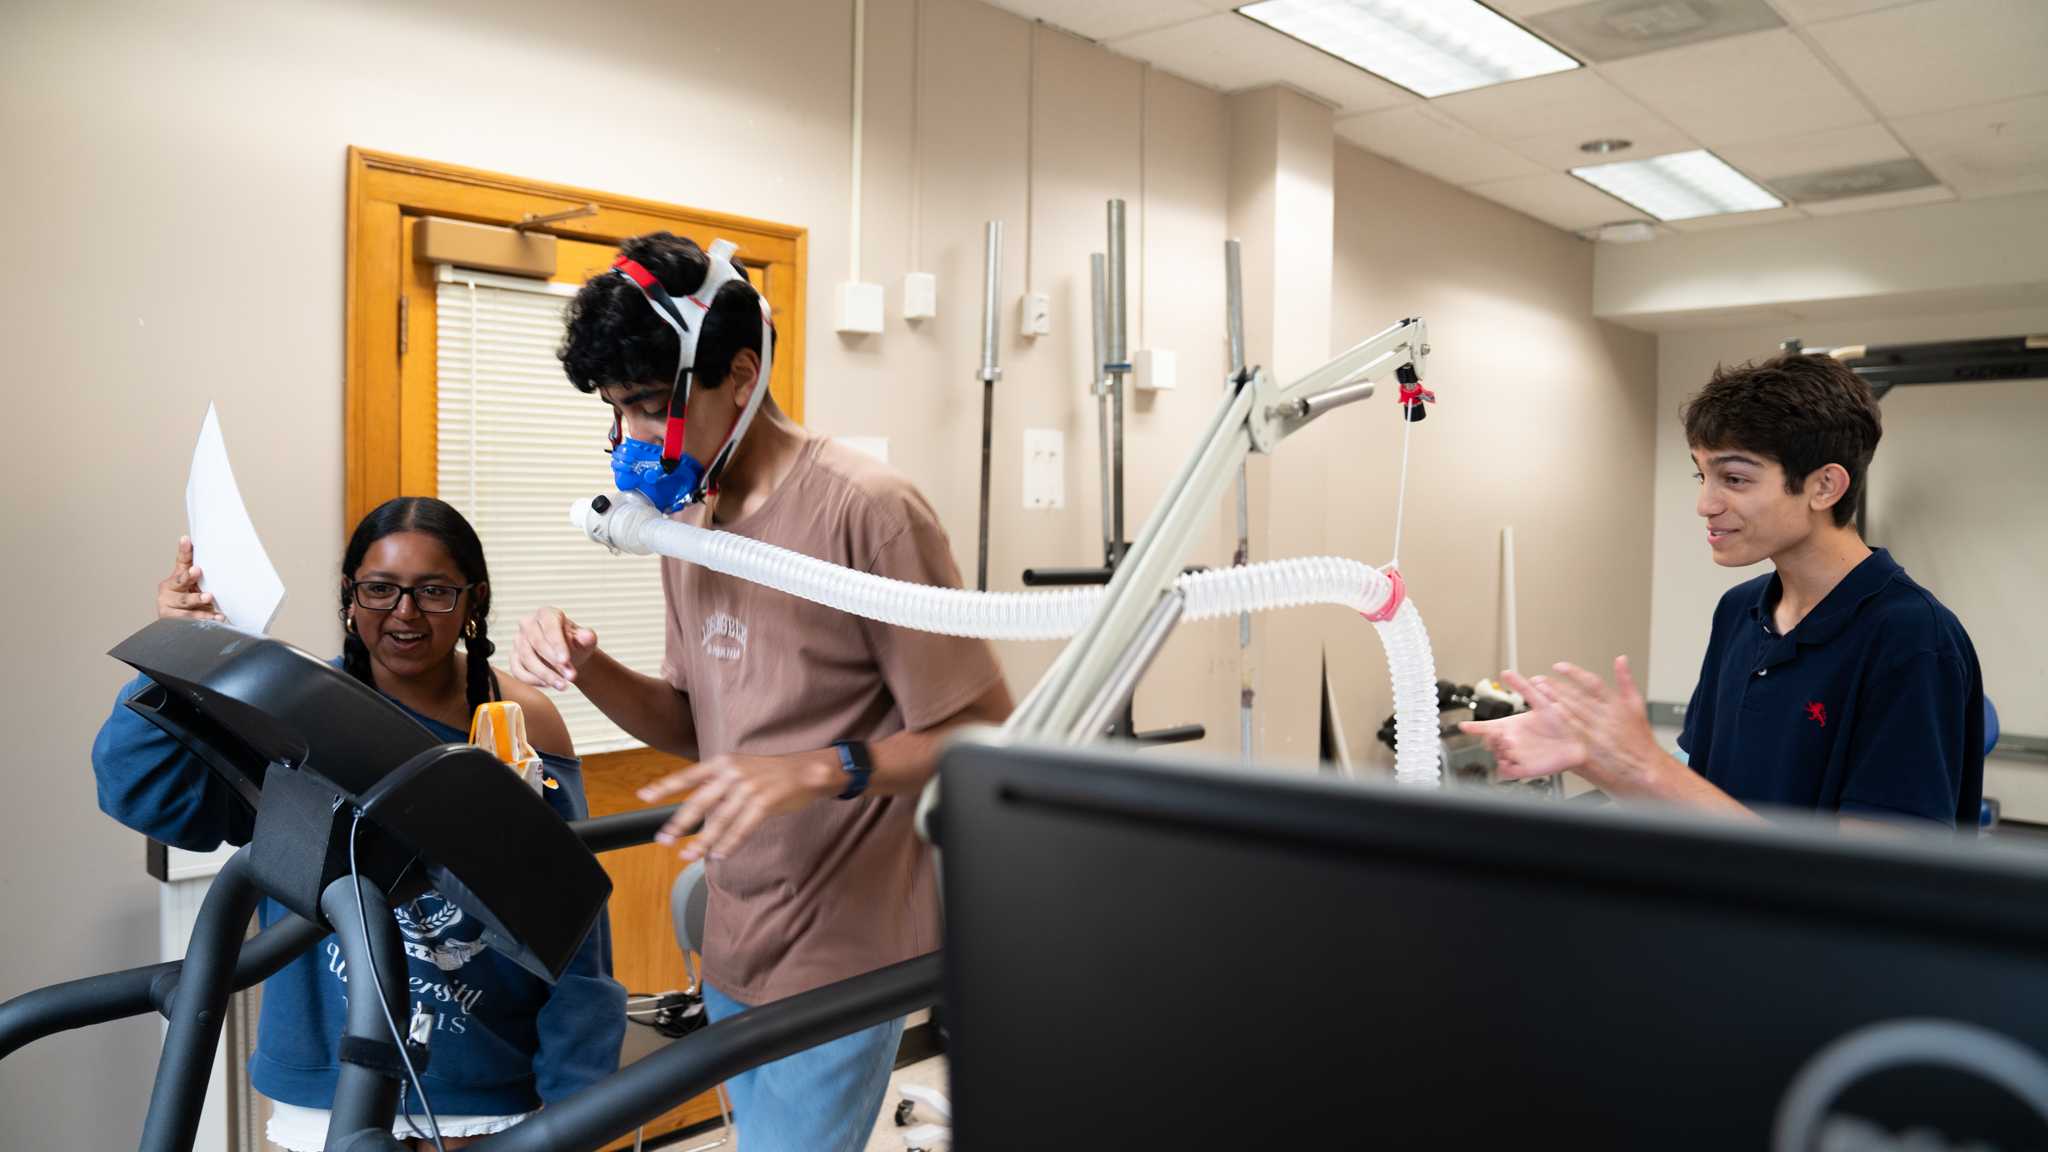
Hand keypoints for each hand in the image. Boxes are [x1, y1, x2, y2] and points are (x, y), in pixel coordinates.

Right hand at [158, 537, 223, 620]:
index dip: (184, 550)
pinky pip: (189, 617)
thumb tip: (228, 559)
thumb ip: (207, 576)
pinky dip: (205, 617)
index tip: (186, 539)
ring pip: (185, 601)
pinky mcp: (167, 616)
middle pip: (180, 580)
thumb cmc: (196, 599)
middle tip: (198, 570)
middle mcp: (169, 586)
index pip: (182, 560)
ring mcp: (166, 602)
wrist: (184, 623)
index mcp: (177, 575)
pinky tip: (218, 617)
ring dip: (198, 599)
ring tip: (210, 596)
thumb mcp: (200, 586)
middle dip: (189, 575)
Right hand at [510, 606, 598, 689]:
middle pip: (537, 643)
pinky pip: (517, 669)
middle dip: (554, 663)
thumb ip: (587, 637)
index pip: (549, 627)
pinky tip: (547, 684)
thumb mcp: (586, 641)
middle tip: (570, 677)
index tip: (565, 661)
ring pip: (526, 658)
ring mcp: (519, 639)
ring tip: (562, 685)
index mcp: (547, 614)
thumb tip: (587, 636)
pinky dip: (531, 680)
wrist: (569, 657)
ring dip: (544, 674)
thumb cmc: (576, 644)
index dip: (557, 645)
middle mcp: (529, 623)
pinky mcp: (514, 655)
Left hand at [638, 750, 839, 861]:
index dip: (665, 787)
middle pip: (698, 803)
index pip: (688, 776)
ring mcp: (748, 789)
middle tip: (663, 840)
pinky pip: (740, 829)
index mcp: (722, 762)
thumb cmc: (770, 773)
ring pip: (718, 821)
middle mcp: (732, 774)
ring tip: (687, 855)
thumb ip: (718, 785)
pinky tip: (717, 855)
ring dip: (701, 842)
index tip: (644, 796)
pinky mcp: (763, 804)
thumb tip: (694, 810)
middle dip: (679, 824)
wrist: (806, 771)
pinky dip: (728, 844)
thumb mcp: (740, 768)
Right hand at [1457, 669, 1583, 777]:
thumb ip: (1524, 687)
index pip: (1488, 727)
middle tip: (1496, 734)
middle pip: (1489, 742)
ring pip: (1497, 756)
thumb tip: (1507, 672)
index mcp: (1513, 726)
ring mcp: (1518, 755)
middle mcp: (1513, 741)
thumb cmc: (1562, 723)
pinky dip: (1504, 767)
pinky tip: (1508, 760)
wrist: (1579, 742)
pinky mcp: (1525, 768)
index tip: (1463, 725)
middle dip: (1488, 738)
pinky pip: (1507, 772)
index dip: (1474, 727)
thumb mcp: (1542, 701)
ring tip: (1508, 743)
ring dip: (1498, 750)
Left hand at [1535, 657, 1669, 788]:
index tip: (1559, 666)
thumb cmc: (1639, 733)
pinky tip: (1552, 709)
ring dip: (1555, 698)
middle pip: (1579, 696)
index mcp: (1619, 703)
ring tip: (1540, 689)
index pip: (1594, 682)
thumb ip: (1626, 679)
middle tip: (1539, 678)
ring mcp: (1602, 731)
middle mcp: (1610, 715)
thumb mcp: (1637, 703)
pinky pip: (1577, 729)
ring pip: (1575, 710)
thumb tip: (1621, 658)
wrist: (1645, 762)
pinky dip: (1564, 718)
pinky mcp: (1596, 745)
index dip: (1575, 673)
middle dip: (1556, 685)